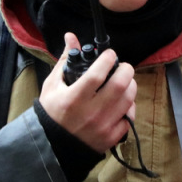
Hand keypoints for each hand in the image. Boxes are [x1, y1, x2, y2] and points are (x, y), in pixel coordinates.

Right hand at [38, 32, 135, 152]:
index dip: (108, 59)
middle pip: (120, 85)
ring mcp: (103, 126)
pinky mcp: (110, 138)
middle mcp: (91, 111)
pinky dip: (129, 109)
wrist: (52, 145)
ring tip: (123, 83)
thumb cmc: (52, 112)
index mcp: (74, 97)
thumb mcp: (53, 84)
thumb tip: (71, 37)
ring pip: (128, 100)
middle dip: (126, 70)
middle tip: (122, 67)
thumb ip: (66, 60)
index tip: (110, 55)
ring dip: (130, 87)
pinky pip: (129, 119)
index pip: (98, 73)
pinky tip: (121, 104)